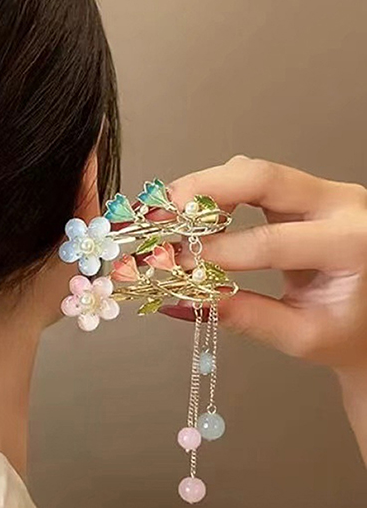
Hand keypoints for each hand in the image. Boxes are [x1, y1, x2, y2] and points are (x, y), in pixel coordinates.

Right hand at [162, 156, 366, 374]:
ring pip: (253, 171)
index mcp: (353, 244)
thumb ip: (247, 317)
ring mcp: (323, 192)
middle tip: (159, 213)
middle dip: (202, 191)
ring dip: (203, 188)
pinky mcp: (304, 193)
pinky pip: (254, 180)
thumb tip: (189, 301)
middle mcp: (343, 204)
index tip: (175, 265)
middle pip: (261, 177)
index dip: (215, 252)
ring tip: (165, 214)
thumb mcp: (304, 336)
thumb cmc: (352, 331)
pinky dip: (216, 192)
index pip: (269, 241)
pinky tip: (190, 214)